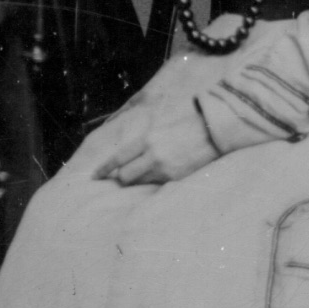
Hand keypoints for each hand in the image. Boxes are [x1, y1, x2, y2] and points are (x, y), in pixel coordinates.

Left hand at [88, 90, 218, 185]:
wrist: (214, 129)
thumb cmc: (187, 123)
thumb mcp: (160, 124)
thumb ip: (144, 139)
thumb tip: (130, 151)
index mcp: (146, 139)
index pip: (118, 158)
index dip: (104, 169)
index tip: (94, 176)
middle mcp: (152, 155)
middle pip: (125, 176)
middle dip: (123, 177)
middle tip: (124, 176)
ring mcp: (165, 169)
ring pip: (141, 182)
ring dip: (140, 179)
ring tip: (147, 172)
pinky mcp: (177, 178)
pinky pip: (158, 184)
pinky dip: (156, 181)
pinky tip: (163, 172)